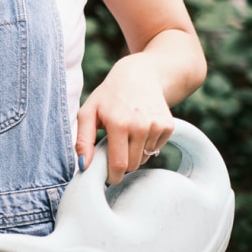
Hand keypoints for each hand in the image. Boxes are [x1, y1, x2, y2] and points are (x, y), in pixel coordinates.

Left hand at [75, 53, 174, 184]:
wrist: (140, 75)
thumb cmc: (109, 96)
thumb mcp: (88, 112)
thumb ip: (82, 140)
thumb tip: (83, 166)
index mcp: (118, 124)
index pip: (119, 164)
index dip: (113, 176)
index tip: (108, 176)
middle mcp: (140, 126)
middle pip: (132, 165)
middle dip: (122, 162)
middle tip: (115, 146)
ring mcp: (157, 126)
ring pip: (144, 158)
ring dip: (134, 152)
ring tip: (127, 133)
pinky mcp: (169, 126)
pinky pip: (155, 149)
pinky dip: (146, 144)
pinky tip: (140, 128)